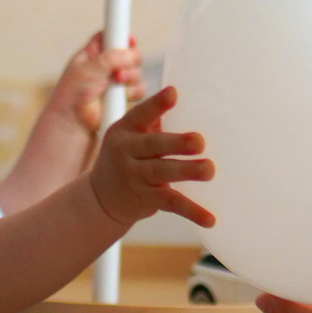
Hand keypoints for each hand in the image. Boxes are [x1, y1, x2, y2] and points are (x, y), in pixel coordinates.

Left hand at [45, 33, 142, 137]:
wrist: (73, 121)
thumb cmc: (73, 93)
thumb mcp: (89, 68)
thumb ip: (111, 56)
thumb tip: (132, 52)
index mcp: (93, 52)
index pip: (111, 35)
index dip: (122, 35)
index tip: (129, 39)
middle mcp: (106, 65)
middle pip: (130, 53)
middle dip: (130, 60)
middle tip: (119, 69)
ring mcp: (116, 81)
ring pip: (137, 71)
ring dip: (131, 76)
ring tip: (118, 82)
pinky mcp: (123, 96)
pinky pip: (139, 88)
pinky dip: (134, 91)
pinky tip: (123, 96)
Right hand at [87, 86, 213, 227]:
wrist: (101, 197)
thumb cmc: (128, 157)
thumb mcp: (131, 137)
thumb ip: (155, 124)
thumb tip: (195, 108)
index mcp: (125, 130)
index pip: (141, 114)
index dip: (157, 104)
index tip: (174, 93)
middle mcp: (126, 152)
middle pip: (153, 146)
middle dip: (177, 143)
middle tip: (200, 141)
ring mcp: (135, 177)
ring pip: (162, 173)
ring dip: (187, 171)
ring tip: (209, 170)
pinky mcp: (146, 199)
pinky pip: (171, 203)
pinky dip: (192, 211)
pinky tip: (210, 219)